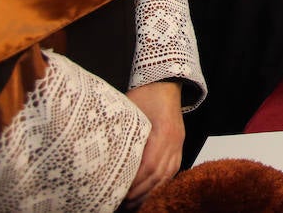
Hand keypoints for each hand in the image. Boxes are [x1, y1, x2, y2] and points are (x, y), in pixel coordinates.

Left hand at [123, 81, 183, 206]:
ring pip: (167, 175)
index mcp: (163, 132)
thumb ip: (122, 132)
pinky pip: (173, 170)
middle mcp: (174, 140)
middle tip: (122, 204)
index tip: (119, 191)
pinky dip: (161, 183)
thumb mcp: (130, 110)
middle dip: (140, 192)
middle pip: (158, 175)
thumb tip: (103, 154)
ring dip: (151, 191)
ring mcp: (178, 143)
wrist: (165, 81)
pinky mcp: (179, 144)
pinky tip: (150, 191)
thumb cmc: (146, 93)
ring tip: (134, 203)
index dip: (134, 182)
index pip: (149, 165)